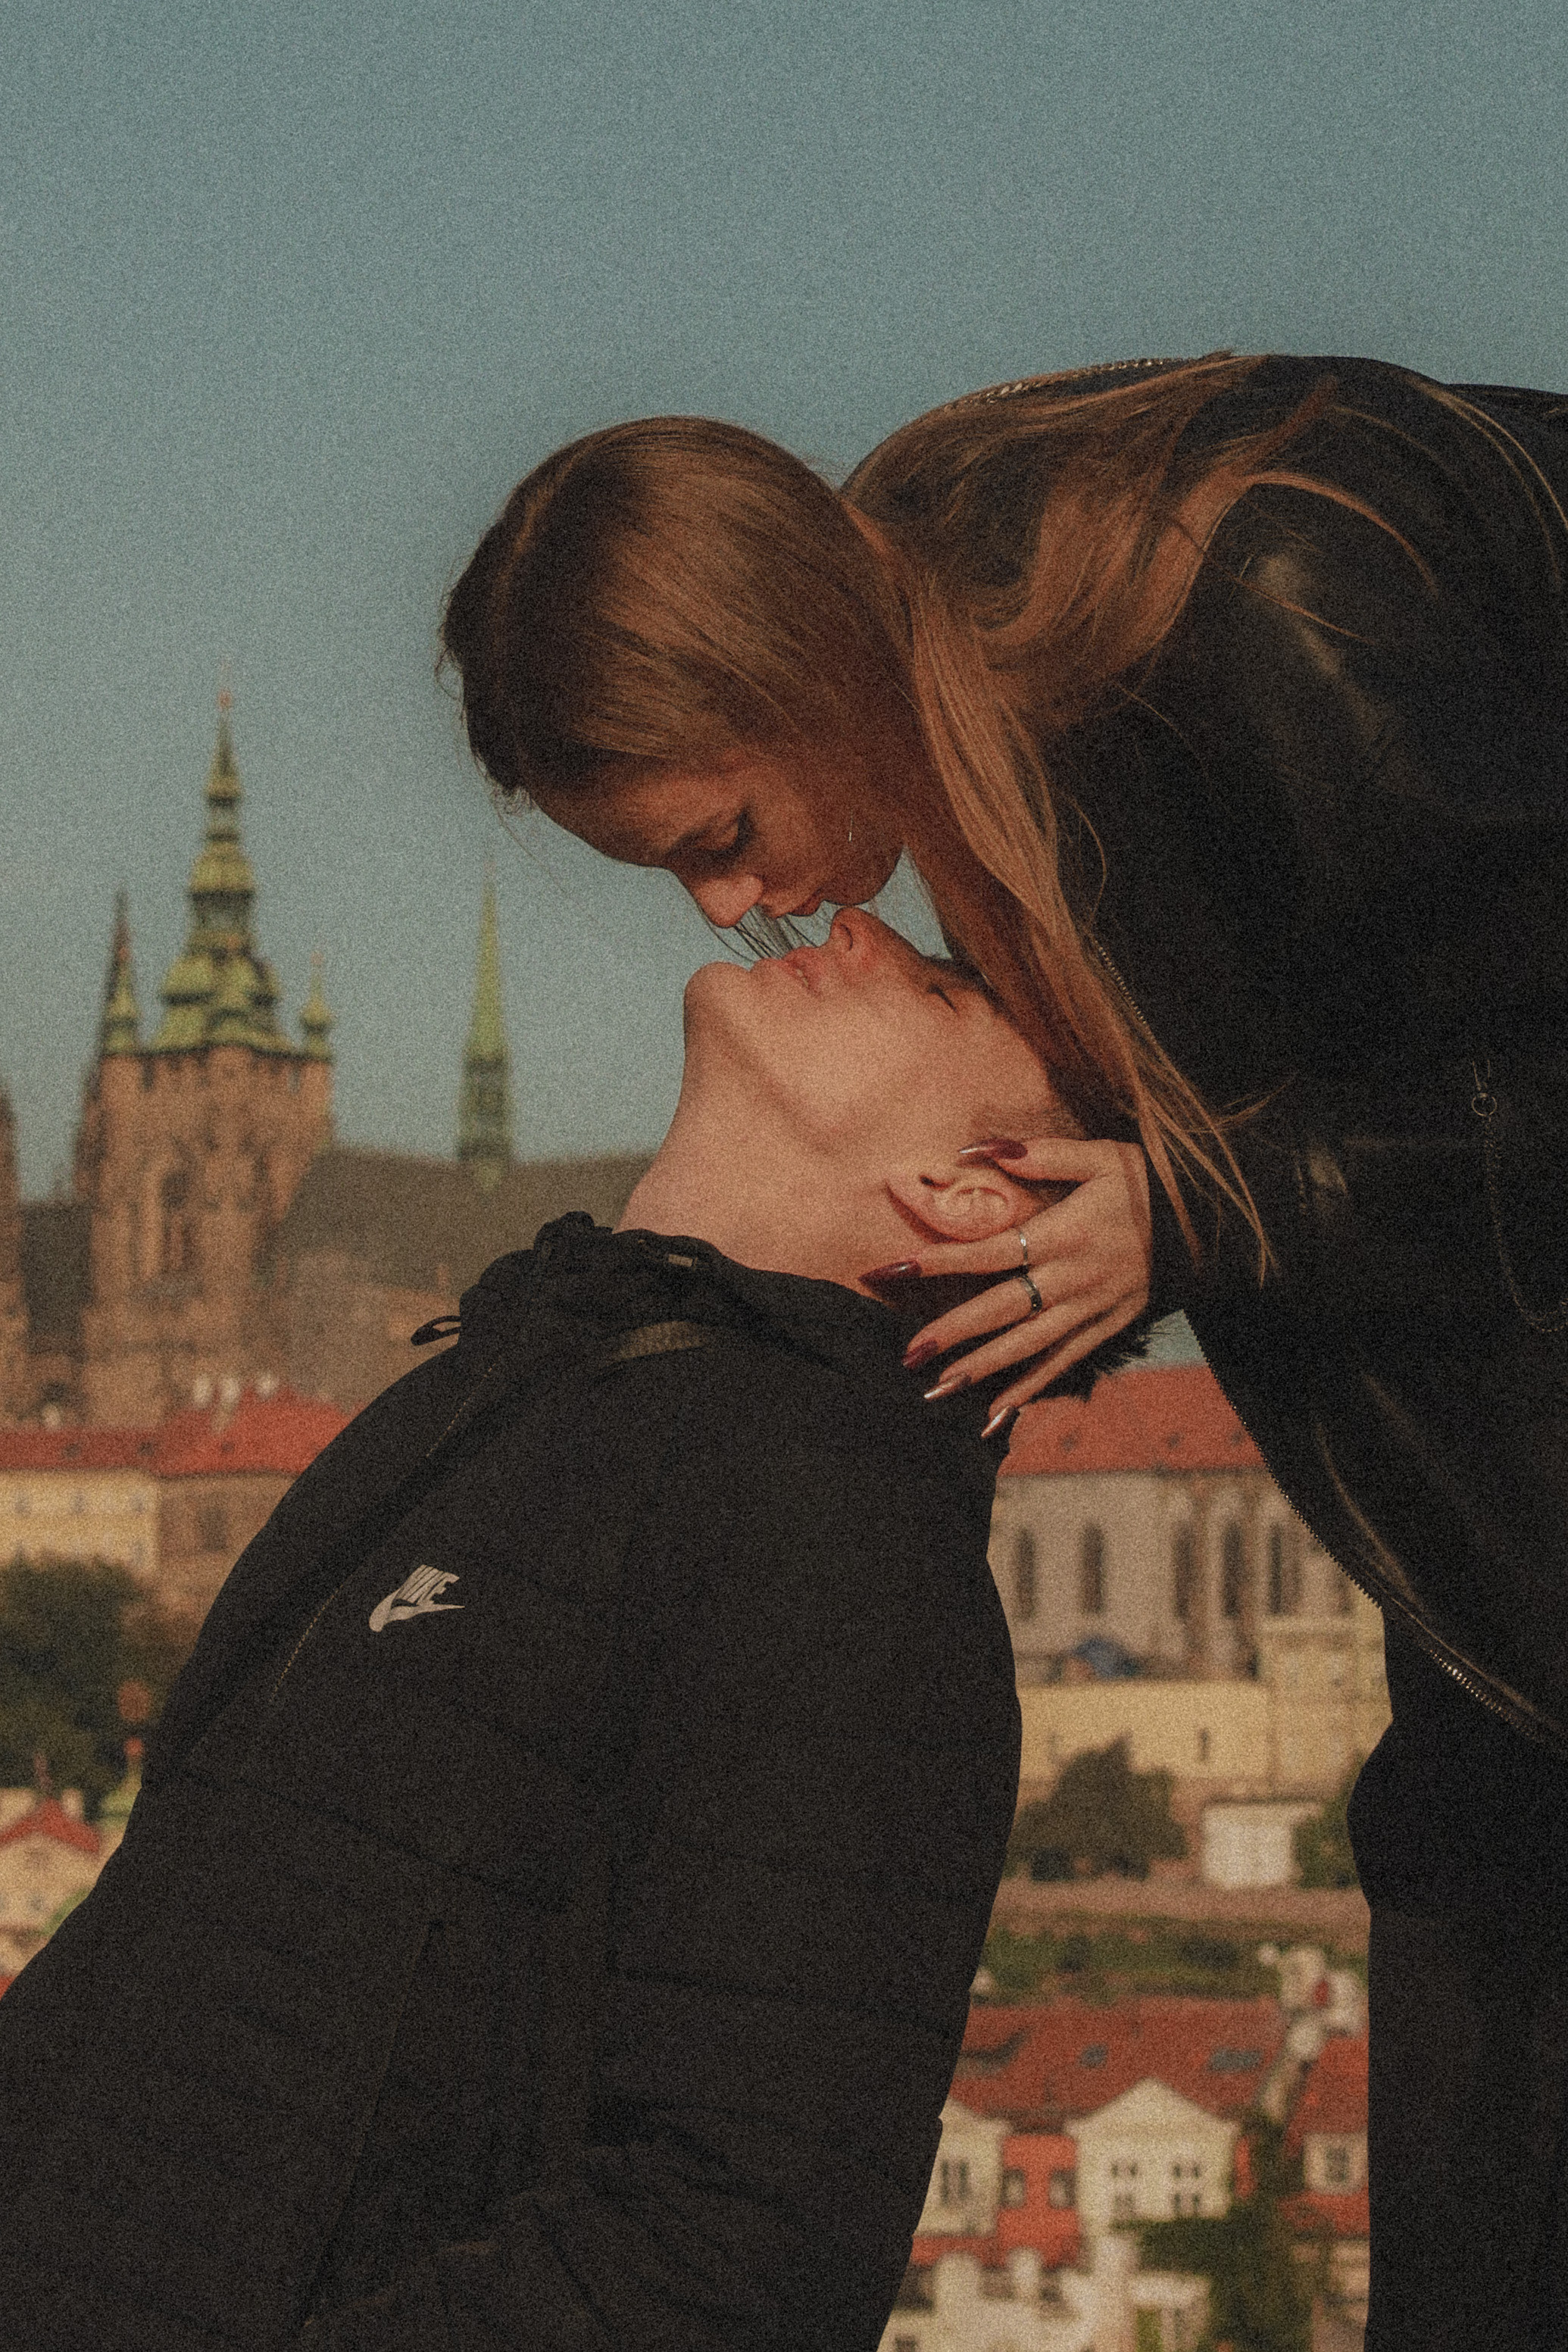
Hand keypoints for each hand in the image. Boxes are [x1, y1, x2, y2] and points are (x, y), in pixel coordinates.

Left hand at [897, 1137, 1152, 1431]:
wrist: (1209, 1224)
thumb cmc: (1147, 1182)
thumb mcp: (1099, 1155)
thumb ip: (1039, 1155)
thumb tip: (976, 1149)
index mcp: (1065, 1234)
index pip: (990, 1251)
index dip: (941, 1261)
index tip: (895, 1269)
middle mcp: (1073, 1279)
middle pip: (1002, 1310)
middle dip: (953, 1335)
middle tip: (908, 1354)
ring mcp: (1090, 1309)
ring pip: (1028, 1347)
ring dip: (980, 1371)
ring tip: (936, 1392)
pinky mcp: (1107, 1328)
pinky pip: (1062, 1364)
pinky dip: (1028, 1390)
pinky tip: (994, 1414)